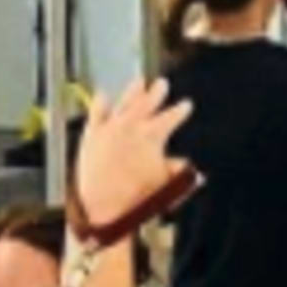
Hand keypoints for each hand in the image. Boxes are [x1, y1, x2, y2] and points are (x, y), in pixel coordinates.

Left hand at [72, 75, 193, 239]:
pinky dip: (101, 103)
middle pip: (147, 103)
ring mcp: (110, 127)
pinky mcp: (92, 134)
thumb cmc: (137, 196)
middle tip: (162, 83)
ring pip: (125, 102)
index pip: (171, 117)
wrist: (103, 204)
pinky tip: (103, 95)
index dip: (180, 110)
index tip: (185, 105)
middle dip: (156, 92)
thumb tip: (194, 170)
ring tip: (138, 82)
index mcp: (154, 134)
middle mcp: (132, 125)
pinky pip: (96, 112)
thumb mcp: (167, 184)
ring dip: (133, 91)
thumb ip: (181, 172)